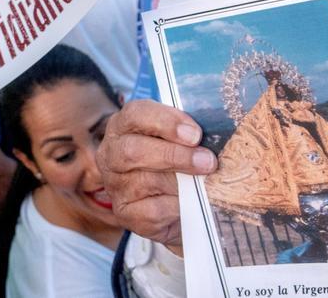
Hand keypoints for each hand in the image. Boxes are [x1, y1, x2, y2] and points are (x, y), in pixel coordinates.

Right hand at [96, 100, 216, 254]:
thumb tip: (216, 133)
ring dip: (182, 183)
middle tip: (206, 161)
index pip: (135, 114)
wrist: (172, 206)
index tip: (195, 134)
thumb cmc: (177, 163)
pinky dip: (177, 206)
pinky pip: (153, 210)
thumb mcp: (179, 140)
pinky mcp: (125, 213)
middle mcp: (112, 154)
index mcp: (123, 126)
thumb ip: (189, 132)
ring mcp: (115, 185)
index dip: (166, 122)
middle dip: (174, 155)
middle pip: (132, 150)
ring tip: (204, 183)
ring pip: (146, 181)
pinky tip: (188, 203)